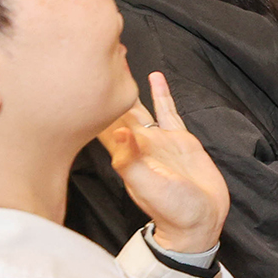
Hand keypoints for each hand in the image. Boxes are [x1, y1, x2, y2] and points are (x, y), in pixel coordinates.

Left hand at [99, 72, 228, 254]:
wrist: (200, 221)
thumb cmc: (174, 210)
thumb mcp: (152, 187)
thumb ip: (133, 161)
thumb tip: (117, 132)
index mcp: (125, 154)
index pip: (98, 123)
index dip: (87, 101)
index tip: (77, 76)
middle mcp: (137, 143)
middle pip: (113, 108)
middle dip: (103, 85)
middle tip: (93, 55)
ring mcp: (157, 140)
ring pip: (137, 105)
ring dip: (127, 84)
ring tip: (118, 59)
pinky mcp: (179, 139)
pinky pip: (168, 111)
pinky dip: (161, 93)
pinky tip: (155, 76)